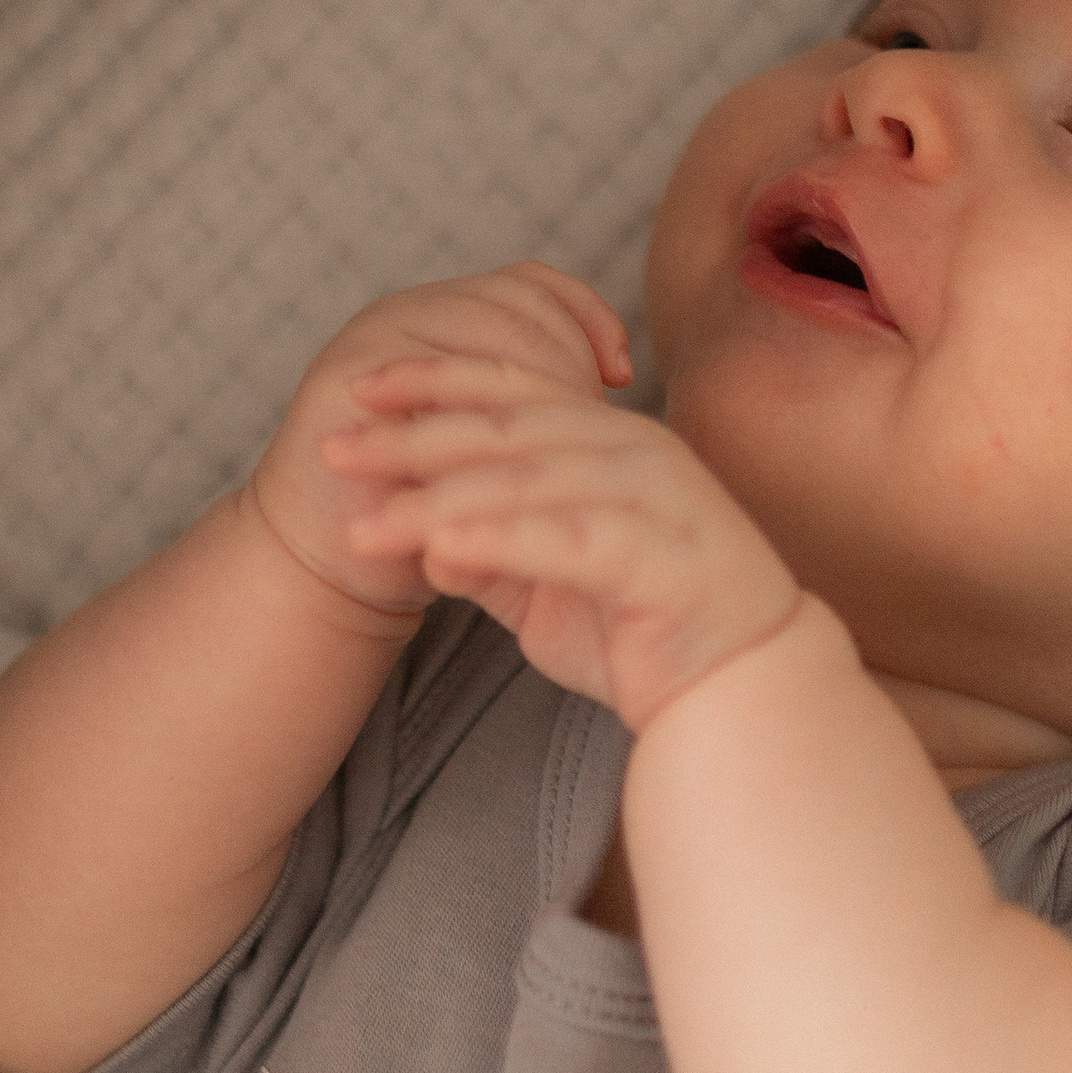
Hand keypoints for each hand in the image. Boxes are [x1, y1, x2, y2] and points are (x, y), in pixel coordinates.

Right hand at [248, 262, 632, 614]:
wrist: (323, 567)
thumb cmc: (422, 512)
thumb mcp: (486, 444)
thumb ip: (532, 400)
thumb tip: (621, 377)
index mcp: (436, 314)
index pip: (530, 283)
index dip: (584, 316)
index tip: (620, 375)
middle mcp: (399, 314)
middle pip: (515, 306)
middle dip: (567, 360)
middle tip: (596, 422)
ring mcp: (370, 347)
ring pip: (486, 344)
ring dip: (535, 391)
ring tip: (559, 448)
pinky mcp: (347, 389)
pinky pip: (438, 391)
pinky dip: (487, 427)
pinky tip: (514, 467)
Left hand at [326, 357, 804, 732]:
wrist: (737, 692)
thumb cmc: (639, 632)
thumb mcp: (543, 583)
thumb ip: (488, 551)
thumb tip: (419, 537)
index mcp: (608, 437)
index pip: (510, 389)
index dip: (433, 380)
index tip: (359, 388)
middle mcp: (634, 450)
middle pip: (506, 427)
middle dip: (412, 435)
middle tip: (335, 447)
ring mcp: (654, 499)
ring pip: (527, 480)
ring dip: (437, 499)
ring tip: (365, 523)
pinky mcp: (662, 556)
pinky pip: (567, 540)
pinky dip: (499, 540)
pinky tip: (438, 553)